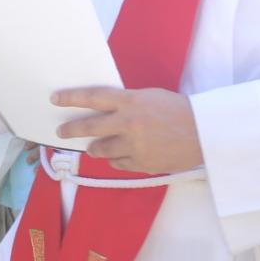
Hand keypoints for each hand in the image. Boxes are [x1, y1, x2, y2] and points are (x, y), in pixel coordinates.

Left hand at [54, 86, 203, 173]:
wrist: (205, 132)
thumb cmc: (179, 110)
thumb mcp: (150, 97)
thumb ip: (126, 103)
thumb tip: (105, 110)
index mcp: (131, 102)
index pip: (93, 97)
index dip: (71, 98)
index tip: (55, 99)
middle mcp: (128, 123)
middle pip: (90, 127)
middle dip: (71, 130)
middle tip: (60, 133)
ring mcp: (134, 145)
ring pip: (101, 149)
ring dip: (95, 148)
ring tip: (92, 147)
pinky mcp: (142, 163)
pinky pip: (119, 163)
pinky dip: (116, 160)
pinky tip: (118, 156)